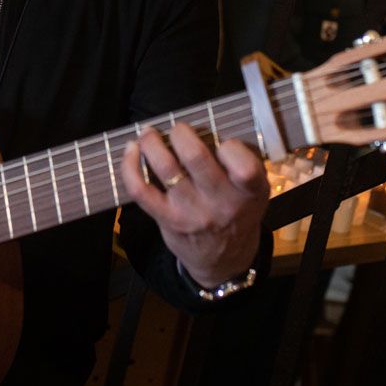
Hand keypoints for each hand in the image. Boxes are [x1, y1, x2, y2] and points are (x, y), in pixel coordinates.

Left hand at [121, 122, 269, 288]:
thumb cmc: (238, 212)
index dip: (230, 147)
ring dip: (152, 142)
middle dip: (181, 133)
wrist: (224, 258)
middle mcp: (221, 203)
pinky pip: (140, 190)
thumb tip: (207, 126)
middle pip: (196, 157)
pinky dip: (130, 165)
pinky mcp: (167, 218)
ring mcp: (192, 212)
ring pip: (165, 167)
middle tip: (178, 129)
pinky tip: (131, 150)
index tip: (223, 143)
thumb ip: (242, 162)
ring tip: (149, 133)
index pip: (243, 166)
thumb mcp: (256, 191)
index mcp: (249, 192)